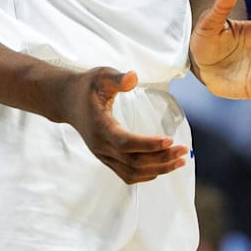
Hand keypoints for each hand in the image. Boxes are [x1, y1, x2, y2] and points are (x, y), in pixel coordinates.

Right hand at [61, 68, 188, 184]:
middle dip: (161, 159)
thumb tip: (134, 77)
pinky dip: (146, 174)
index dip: (149, 145)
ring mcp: (102, 155)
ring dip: (158, 170)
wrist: (67, 100)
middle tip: (183, 151)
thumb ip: (118, 78)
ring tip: (179, 161)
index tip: (171, 140)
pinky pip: (127, 174)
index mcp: (100, 126)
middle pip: (133, 162)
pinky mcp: (106, 158)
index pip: (126, 143)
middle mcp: (101, 146)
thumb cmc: (87, 86)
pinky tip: (162, 166)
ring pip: (132, 172)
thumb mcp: (101, 76)